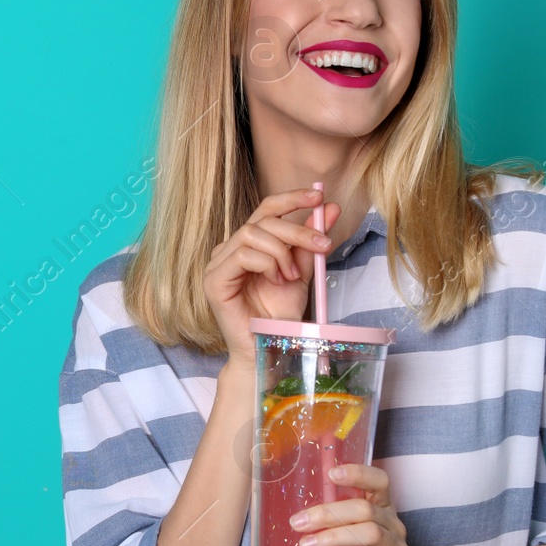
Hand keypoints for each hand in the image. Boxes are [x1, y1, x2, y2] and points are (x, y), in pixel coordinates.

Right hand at [203, 187, 339, 362]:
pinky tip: (276, 280)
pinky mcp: (214, 280)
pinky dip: (267, 264)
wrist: (270, 349)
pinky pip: (242, 255)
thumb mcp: (302, 272)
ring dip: (281, 252)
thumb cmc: (280, 316)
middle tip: (323, 243)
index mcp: (247, 245)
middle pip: (262, 220)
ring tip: (292, 276)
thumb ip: (310, 243)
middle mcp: (229, 250)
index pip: (266, 210)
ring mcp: (217, 264)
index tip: (319, 196)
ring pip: (252, 233)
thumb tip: (331, 208)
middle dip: (297, 229)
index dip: (291, 199)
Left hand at [288, 462, 421, 545]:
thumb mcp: (342, 540)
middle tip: (298, 523)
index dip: (358, 473)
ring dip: (336, 537)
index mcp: (379, 508)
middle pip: (365, 508)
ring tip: (308, 545)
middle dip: (328, 513)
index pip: (378, 481)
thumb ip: (327, 527)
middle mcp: (391, 523)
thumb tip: (288, 518)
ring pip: (372, 532)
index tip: (331, 474)